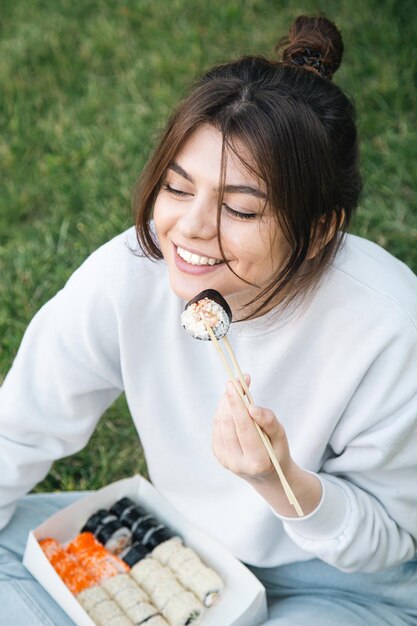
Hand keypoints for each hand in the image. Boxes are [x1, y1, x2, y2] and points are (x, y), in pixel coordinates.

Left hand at [212, 375, 322, 516]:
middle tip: (235, 382)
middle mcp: (237, 463)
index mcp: (257, 461)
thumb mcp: (280, 436)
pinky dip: (223, 412)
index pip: (243, 427)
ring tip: (235, 391)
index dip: (237, 404)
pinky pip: (217, 428)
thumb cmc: (276, 451)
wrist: (267, 475)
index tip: (235, 384)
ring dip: (225, 404)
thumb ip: (268, 421)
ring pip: (219, 424)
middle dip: (230, 400)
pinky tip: (231, 405)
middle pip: (228, 424)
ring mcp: (225, 460)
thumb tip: (251, 407)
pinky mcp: (218, 455)